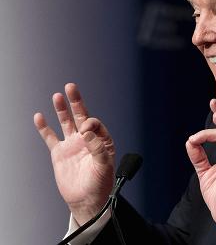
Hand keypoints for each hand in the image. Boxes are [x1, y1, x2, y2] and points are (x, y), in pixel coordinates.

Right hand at [34, 83, 114, 224]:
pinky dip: (44, 127)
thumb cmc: (101, 184)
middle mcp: (87, 140)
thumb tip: (87, 133)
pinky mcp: (59, 153)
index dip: (91, 122)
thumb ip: (98, 148)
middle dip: (76, 102)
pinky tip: (39, 117)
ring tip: (58, 96)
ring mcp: (72, 145)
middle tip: (71, 87)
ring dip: (62, 110)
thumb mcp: (104, 166)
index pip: (95, 124)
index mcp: (102, 141)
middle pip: (81, 116)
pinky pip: (50, 137)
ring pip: (66, 123)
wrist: (86, 200)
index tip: (86, 128)